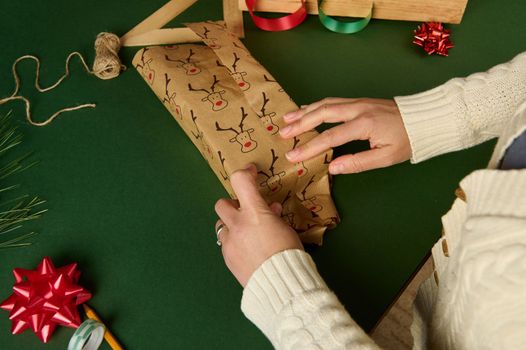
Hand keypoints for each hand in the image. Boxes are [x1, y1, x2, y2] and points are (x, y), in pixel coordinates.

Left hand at [215, 164, 302, 286]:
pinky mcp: (227, 258)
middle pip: (222, 204)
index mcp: (254, 213)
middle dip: (232, 205)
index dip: (245, 173)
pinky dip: (234, 243)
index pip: (240, 181)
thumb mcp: (285, 228)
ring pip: (220, 226)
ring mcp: (229, 242)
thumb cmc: (288, 254)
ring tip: (246, 233)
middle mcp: (237, 225)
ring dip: (231, 225)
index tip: (251, 173)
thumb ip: (273, 216)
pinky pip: (225, 244)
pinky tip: (247, 250)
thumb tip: (270, 210)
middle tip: (246, 211)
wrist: (280, 284)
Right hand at [279, 98, 411, 173]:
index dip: (309, 148)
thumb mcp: (387, 157)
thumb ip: (358, 162)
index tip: (292, 156)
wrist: (426, 118)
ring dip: (304, 111)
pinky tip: (307, 110)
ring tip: (286, 119)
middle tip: (282, 133)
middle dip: (300, 124)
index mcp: (364, 124)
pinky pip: (332, 101)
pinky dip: (316, 105)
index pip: (330, 137)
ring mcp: (358, 102)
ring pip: (325, 104)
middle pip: (322, 114)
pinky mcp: (359, 101)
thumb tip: (332, 168)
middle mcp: (357, 109)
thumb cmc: (408, 140)